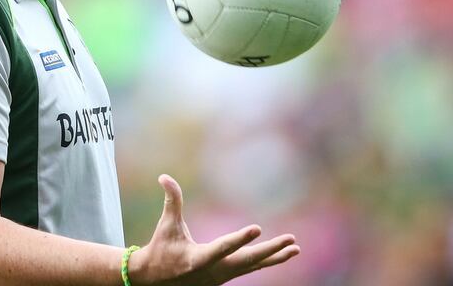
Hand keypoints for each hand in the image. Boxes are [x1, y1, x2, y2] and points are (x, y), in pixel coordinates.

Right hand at [127, 175, 299, 285]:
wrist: (158, 280)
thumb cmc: (162, 250)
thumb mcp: (166, 226)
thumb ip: (171, 201)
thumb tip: (164, 176)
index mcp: (198, 259)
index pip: (223, 248)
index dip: (240, 239)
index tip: (257, 229)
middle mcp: (215, 270)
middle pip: (248, 261)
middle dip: (270, 251)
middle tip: (290, 240)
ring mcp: (223, 276)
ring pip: (254, 267)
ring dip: (275, 257)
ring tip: (295, 248)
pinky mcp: (227, 276)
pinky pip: (252, 268)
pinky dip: (267, 261)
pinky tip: (282, 254)